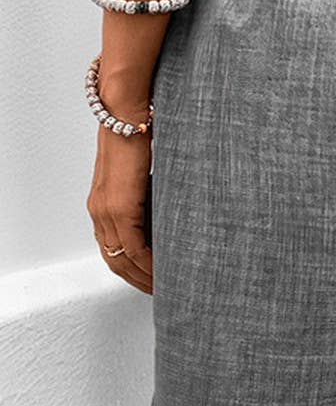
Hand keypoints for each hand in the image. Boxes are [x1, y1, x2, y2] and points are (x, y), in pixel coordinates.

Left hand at [86, 98, 152, 294]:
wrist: (125, 115)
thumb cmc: (136, 135)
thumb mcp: (140, 174)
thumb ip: (145, 196)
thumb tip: (167, 211)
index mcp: (102, 205)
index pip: (112, 250)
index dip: (131, 270)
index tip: (151, 280)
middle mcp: (99, 212)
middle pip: (114, 261)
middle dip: (138, 280)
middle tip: (160, 290)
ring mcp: (106, 211)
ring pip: (122, 259)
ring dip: (144, 276)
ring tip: (164, 285)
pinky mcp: (119, 207)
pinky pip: (133, 247)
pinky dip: (148, 263)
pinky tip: (161, 271)